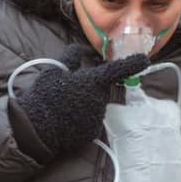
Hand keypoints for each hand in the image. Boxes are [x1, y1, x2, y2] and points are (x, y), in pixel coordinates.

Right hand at [14, 43, 150, 156]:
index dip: (132, 64)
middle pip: (101, 89)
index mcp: (93, 82)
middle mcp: (100, 100)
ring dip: (85, 102)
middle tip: (70, 88)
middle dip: (91, 86)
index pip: (117, 70)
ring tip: (64, 106)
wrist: (36, 129)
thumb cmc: (44, 96)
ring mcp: (97, 118)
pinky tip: (66, 118)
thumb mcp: (54, 70)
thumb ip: (72, 57)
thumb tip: (83, 49)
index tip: (144, 60)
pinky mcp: (91, 132)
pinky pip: (89, 120)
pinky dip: (81, 117)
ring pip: (95, 104)